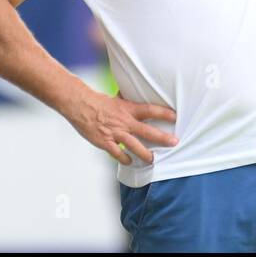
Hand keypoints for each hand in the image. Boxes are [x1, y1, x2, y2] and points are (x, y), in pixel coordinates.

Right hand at [62, 86, 178, 165]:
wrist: (79, 105)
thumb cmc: (98, 101)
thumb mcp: (118, 99)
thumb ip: (129, 102)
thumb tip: (137, 95)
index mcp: (128, 109)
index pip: (151, 110)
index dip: (164, 113)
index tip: (176, 117)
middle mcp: (124, 121)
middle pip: (147, 131)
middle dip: (162, 137)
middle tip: (174, 142)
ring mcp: (115, 133)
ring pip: (134, 146)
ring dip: (145, 154)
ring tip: (153, 160)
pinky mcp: (104, 142)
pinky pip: (117, 153)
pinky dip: (124, 158)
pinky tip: (130, 161)